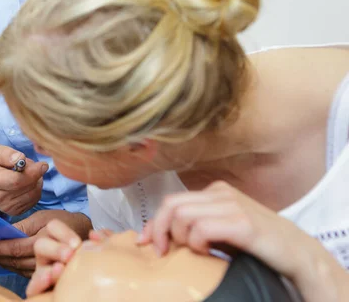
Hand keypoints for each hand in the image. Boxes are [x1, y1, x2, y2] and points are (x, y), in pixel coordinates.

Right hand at [0, 144, 48, 215]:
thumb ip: (5, 153)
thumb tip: (20, 159)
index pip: (16, 181)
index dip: (32, 172)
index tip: (42, 164)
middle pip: (27, 187)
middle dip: (35, 174)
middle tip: (30, 164)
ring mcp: (7, 207)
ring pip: (34, 193)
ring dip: (36, 180)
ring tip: (26, 173)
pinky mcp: (15, 212)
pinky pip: (35, 199)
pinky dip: (35, 188)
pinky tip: (27, 182)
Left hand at [0, 210, 91, 278]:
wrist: (82, 233)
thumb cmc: (62, 221)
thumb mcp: (43, 217)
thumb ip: (23, 226)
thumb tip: (5, 232)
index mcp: (44, 239)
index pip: (17, 248)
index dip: (1, 248)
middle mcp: (47, 256)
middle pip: (17, 261)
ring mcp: (48, 266)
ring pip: (21, 269)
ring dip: (5, 265)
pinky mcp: (49, 271)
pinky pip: (28, 273)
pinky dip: (15, 269)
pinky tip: (7, 264)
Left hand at [137, 181, 348, 301]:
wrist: (296, 252)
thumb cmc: (256, 243)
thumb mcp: (220, 229)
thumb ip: (194, 225)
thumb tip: (158, 236)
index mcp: (215, 191)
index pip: (171, 201)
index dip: (153, 222)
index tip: (146, 241)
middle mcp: (221, 193)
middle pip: (171, 206)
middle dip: (159, 230)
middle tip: (163, 251)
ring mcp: (232, 206)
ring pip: (182, 216)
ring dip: (181, 239)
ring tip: (195, 251)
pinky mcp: (242, 223)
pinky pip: (202, 228)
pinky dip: (198, 243)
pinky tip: (208, 252)